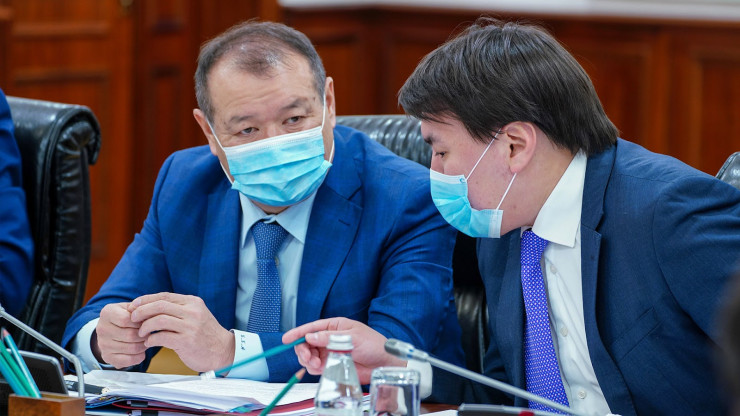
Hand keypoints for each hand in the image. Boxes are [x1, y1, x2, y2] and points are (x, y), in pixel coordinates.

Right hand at [94, 302, 146, 368]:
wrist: (111, 330)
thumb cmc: (124, 317)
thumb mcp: (130, 308)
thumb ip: (139, 308)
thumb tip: (146, 313)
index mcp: (107, 313)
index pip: (126, 320)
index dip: (140, 322)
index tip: (145, 322)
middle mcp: (102, 329)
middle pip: (130, 335)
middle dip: (144, 335)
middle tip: (148, 333)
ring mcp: (103, 345)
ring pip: (132, 348)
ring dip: (144, 345)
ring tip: (145, 340)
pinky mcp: (107, 357)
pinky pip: (128, 360)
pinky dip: (139, 356)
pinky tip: (140, 350)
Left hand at [128, 292, 234, 371]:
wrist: (223, 351)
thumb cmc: (205, 334)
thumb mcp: (196, 315)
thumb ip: (178, 309)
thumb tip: (152, 306)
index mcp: (193, 302)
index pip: (164, 296)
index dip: (146, 299)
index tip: (134, 305)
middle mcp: (192, 312)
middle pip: (159, 306)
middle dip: (141, 311)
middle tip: (133, 318)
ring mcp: (190, 326)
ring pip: (159, 320)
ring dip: (145, 326)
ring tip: (141, 333)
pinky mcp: (187, 341)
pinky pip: (161, 337)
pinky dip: (151, 340)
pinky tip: (149, 343)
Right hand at [282, 317, 405, 383]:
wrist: (384, 363)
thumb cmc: (373, 344)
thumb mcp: (352, 337)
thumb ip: (330, 337)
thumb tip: (310, 336)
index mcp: (334, 326)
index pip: (311, 328)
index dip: (297, 333)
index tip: (286, 339)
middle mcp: (328, 339)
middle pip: (305, 343)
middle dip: (303, 350)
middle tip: (308, 358)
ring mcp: (328, 352)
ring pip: (307, 356)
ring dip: (307, 361)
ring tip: (317, 365)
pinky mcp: (330, 365)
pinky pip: (314, 368)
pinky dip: (313, 369)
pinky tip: (321, 368)